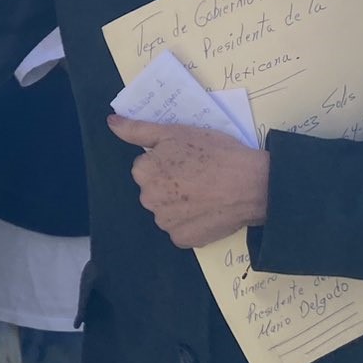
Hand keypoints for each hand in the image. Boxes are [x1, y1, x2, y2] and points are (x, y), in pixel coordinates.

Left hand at [107, 117, 269, 249]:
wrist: (251, 184)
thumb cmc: (215, 153)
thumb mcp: (175, 131)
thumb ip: (137, 129)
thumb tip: (110, 122)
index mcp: (143, 172)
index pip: (146, 166)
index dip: (168, 161)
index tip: (188, 159)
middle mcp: (148, 200)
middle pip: (155, 190)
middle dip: (171, 183)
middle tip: (199, 175)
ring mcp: (165, 223)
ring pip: (167, 210)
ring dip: (180, 204)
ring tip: (207, 193)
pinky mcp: (182, 240)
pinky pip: (181, 230)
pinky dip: (192, 223)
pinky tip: (209, 211)